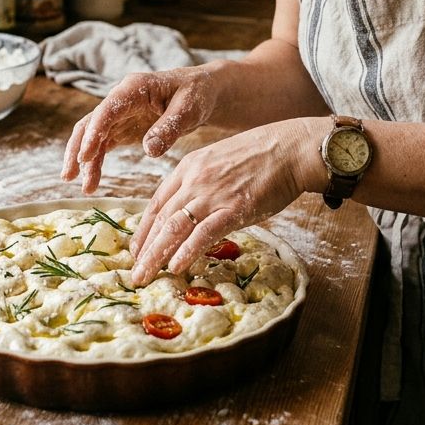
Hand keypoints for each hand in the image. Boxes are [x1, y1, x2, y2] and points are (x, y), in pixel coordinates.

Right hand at [61, 67, 218, 193]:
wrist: (201, 92)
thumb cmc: (196, 94)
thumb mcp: (189, 109)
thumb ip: (169, 128)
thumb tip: (149, 150)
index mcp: (134, 88)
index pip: (107, 110)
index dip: (94, 132)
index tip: (86, 156)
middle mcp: (120, 98)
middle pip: (90, 123)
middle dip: (78, 149)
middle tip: (69, 175)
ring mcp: (119, 114)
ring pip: (93, 136)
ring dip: (85, 161)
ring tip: (84, 188)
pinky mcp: (122, 128)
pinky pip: (103, 145)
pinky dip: (96, 162)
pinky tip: (92, 181)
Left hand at [128, 116, 326, 285]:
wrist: (289, 149)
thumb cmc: (259, 157)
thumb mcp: (218, 161)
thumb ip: (200, 183)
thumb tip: (190, 210)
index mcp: (188, 168)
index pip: (157, 202)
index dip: (144, 229)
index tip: (136, 249)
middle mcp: (195, 180)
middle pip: (161, 218)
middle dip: (145, 248)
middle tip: (135, 273)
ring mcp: (213, 194)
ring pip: (175, 227)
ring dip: (156, 254)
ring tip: (145, 275)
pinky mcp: (235, 208)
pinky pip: (204, 233)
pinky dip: (187, 251)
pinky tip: (176, 266)